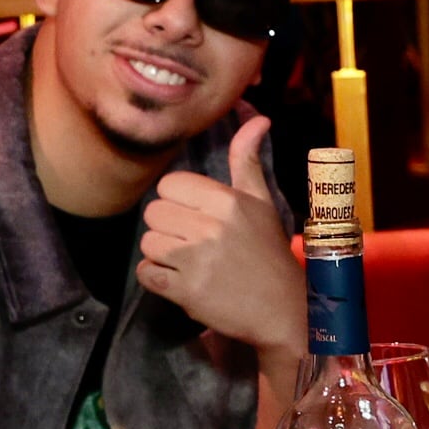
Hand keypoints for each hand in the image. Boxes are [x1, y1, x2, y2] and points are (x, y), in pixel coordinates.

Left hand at [136, 116, 303, 359]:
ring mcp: (196, 261)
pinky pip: (146, 273)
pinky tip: (179, 280)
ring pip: (147, 242)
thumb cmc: (269, 253)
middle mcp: (210, 227)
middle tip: (191, 242)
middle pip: (153, 213)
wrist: (283, 310)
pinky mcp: (185, 291)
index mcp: (226, 201)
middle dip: (167, 228)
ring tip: (186, 262)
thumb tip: (258, 118)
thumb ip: (247, 160)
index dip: (177, 201)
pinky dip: (156, 278)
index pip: (169, 185)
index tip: (195, 217)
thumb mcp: (261, 202)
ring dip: (161, 254)